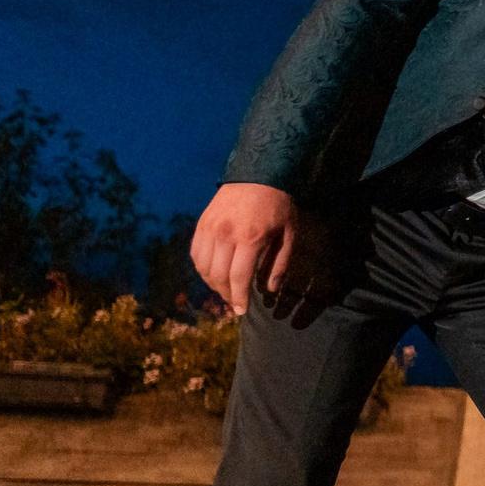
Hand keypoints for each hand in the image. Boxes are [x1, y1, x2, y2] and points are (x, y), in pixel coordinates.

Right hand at [190, 183, 298, 316]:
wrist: (257, 174)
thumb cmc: (278, 205)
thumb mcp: (289, 233)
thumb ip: (280, 263)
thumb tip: (270, 290)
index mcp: (249, 238)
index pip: (238, 277)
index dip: (238, 297)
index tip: (241, 311)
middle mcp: (225, 234)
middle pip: (218, 275)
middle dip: (225, 295)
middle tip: (234, 304)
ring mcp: (209, 228)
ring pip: (203, 266)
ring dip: (212, 284)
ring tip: (224, 291)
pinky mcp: (201, 224)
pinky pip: (195, 253)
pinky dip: (201, 268)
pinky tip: (212, 274)